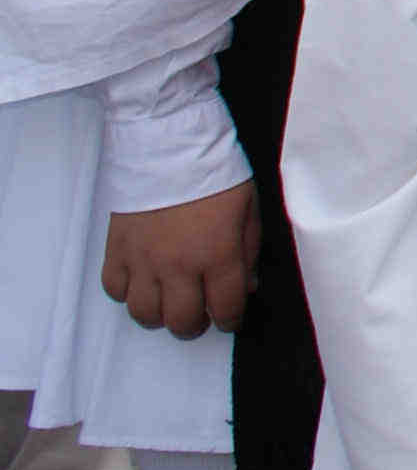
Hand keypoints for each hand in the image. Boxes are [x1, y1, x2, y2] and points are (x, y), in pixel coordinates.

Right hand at [100, 183, 254, 337]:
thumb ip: (248, 252)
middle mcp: (178, 266)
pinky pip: (114, 290)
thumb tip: (246, 285)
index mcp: (218, 255)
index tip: (230, 318)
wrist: (168, 145)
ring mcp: (143, 261)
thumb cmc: (217, 174)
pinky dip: (128, 292)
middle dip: (194, 324)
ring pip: (144, 314)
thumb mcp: (249, 210)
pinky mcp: (116, 250)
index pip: (225, 308)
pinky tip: (141, 280)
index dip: (230, 320)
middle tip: (199, 313)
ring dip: (159, 313)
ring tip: (169, 299)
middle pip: (180, 321)